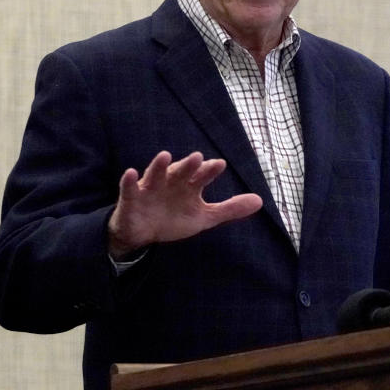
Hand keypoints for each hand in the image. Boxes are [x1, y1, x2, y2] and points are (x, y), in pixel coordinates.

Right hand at [107, 151, 262, 258]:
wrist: (143, 234)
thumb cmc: (174, 218)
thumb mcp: (204, 217)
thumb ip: (230, 209)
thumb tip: (260, 201)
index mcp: (189, 186)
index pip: (201, 176)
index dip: (209, 171)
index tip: (219, 165)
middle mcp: (171, 182)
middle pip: (181, 172)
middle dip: (188, 165)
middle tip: (198, 157)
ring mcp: (151, 188)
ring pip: (156, 174)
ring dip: (159, 166)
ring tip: (164, 156)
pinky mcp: (132, 198)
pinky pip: (129, 188)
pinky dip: (128, 181)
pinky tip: (130, 173)